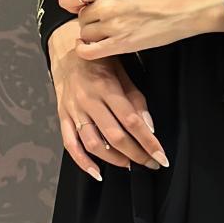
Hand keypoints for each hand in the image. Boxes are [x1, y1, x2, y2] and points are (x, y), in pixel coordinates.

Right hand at [48, 23, 169, 179]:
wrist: (66, 50)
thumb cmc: (100, 58)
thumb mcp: (122, 70)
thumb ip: (135, 97)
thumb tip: (149, 126)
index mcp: (106, 86)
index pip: (131, 120)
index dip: (148, 141)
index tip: (161, 156)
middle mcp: (89, 100)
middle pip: (115, 136)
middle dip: (136, 154)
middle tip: (151, 164)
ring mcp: (73, 110)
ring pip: (93, 144)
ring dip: (114, 160)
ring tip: (130, 165)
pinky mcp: (62, 116)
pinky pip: (70, 144)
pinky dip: (83, 162)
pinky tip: (97, 172)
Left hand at [49, 0, 223, 59]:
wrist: (189, 6)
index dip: (76, 1)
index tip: (85, 4)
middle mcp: (107, 3)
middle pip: (81, 15)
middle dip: (90, 17)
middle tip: (109, 16)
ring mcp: (114, 25)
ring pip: (86, 32)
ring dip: (93, 33)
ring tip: (112, 28)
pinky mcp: (122, 44)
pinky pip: (90, 51)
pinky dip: (86, 49)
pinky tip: (95, 45)